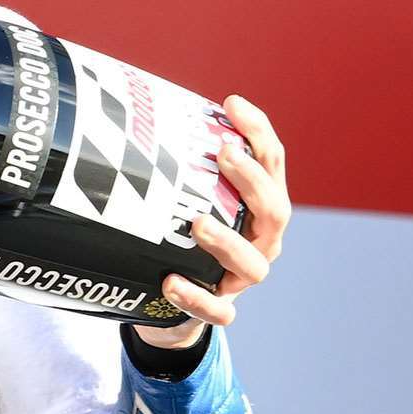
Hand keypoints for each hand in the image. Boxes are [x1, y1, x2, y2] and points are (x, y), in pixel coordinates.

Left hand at [133, 95, 291, 347]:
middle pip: (276, 210)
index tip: (231, 102)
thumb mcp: (186, 194)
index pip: (272, 163)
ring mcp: (243, 277)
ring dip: (227, 241)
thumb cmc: (180, 231)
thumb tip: (136, 107)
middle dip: (252, 180)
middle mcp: (262, 240)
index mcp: (261, 205)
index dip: (258, 132)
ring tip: (197, 223)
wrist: (170, 298)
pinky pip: (217, 311)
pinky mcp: (220, 309)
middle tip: (224, 152)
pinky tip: (169, 282)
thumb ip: (179, 161)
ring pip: (253, 264)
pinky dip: (196, 297)